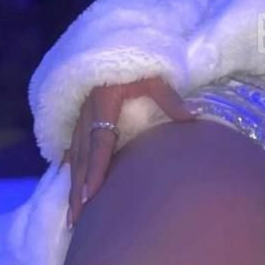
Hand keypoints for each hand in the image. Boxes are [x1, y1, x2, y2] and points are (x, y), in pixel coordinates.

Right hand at [61, 77, 197, 229]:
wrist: (114, 44)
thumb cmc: (138, 62)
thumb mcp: (155, 77)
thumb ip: (170, 99)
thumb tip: (193, 120)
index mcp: (103, 103)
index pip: (99, 143)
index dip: (95, 171)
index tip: (90, 196)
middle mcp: (86, 114)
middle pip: (80, 158)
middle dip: (78, 190)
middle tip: (77, 220)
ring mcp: (79, 117)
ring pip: (73, 157)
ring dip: (72, 185)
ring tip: (73, 214)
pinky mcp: (79, 118)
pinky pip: (71, 148)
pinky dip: (71, 169)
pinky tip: (71, 187)